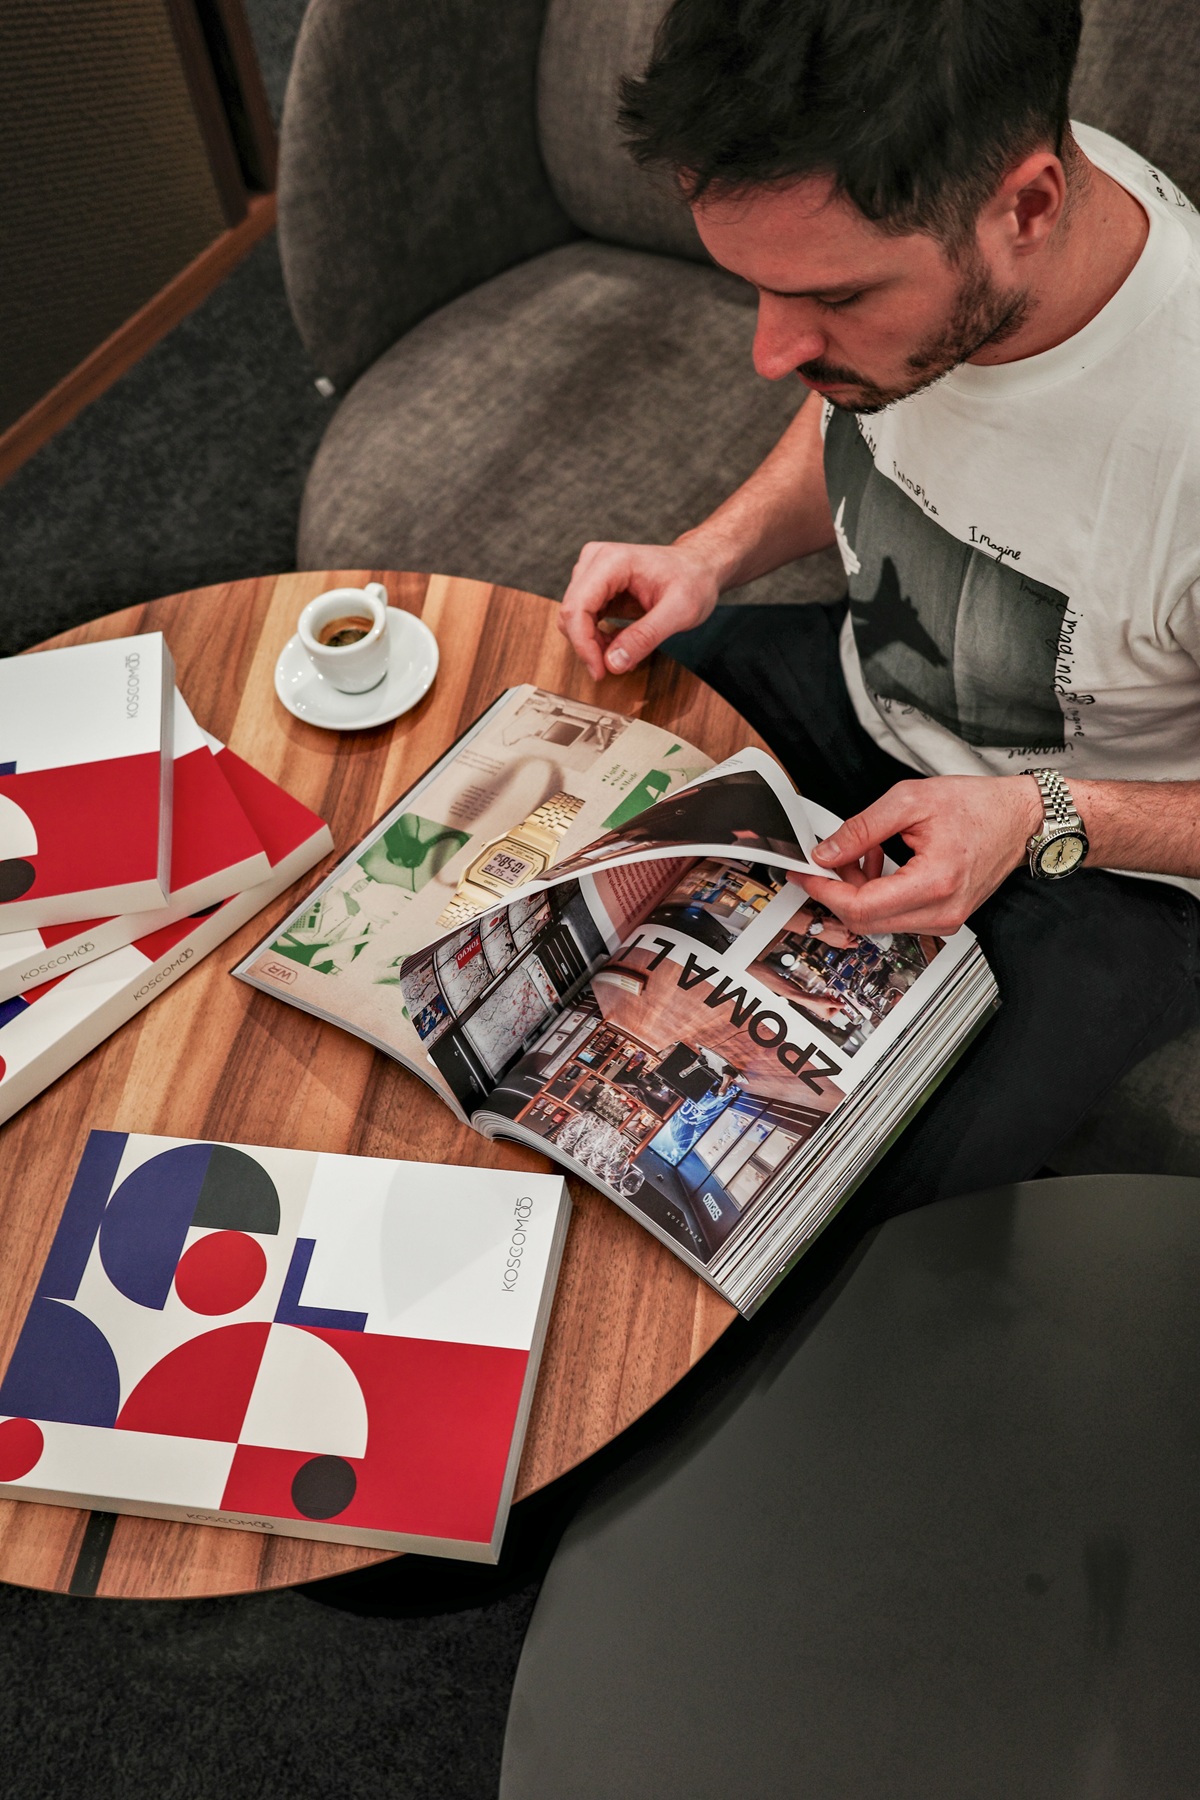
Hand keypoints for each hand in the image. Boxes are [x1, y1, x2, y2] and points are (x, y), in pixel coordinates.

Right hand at [558, 540, 721, 679]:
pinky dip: (595, 637)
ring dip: (591, 643)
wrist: (699, 566)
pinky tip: (617, 645)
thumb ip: (645, 637)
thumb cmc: (694, 580)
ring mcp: (593, 571)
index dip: (584, 644)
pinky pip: (582, 617)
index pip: (578, 607)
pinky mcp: (595, 585)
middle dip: (587, 647)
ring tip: (620, 655)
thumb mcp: (679, 612)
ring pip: (573, 617)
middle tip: (609, 670)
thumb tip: (613, 663)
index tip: (600, 671)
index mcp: (613, 561)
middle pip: (570, 612)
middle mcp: (596, 560)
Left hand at [793, 775, 1042, 934]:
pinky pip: (895, 916)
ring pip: (877, 921)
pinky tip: (881, 861)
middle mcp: (941, 911)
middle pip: (864, 921)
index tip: (804, 873)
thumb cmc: (978, 806)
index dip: (824, 890)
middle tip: (827, 859)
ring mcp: (945, 920)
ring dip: (859, 889)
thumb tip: (826, 852)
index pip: (861, 906)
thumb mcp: (910, 801)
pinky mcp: (944, 918)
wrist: (1020, 818)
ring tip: (865, 850)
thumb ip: (861, 828)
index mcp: (934, 882)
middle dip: (837, 890)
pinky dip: (878, 892)